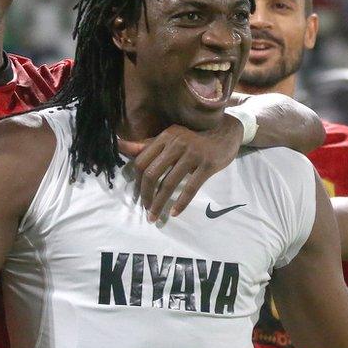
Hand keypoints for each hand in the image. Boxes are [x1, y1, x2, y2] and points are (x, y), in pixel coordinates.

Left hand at [119, 118, 242, 220]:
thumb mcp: (171, 137)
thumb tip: (120, 145)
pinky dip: (181, 203)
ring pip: (169, 183)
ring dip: (159, 204)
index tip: (140, 195)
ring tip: (155, 216)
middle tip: (146, 209)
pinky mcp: (208, 165)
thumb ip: (147, 145)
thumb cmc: (195, 137)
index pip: (142, 161)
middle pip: (152, 173)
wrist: (227, 132)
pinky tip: (175, 213)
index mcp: (165, 136)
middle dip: (146, 195)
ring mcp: (193, 154)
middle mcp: (177, 143)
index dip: (138, 181)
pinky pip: (191, 188)